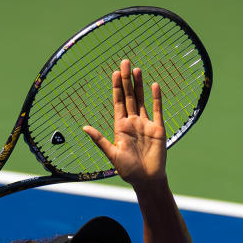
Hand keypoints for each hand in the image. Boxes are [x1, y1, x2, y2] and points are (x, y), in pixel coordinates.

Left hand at [83, 59, 166, 188]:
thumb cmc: (128, 170)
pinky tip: (154, 86)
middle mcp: (133, 122)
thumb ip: (100, 140)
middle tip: (125, 62)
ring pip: (141, 100)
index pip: (117, 102)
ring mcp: (146, 124)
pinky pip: (157, 110)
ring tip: (137, 69)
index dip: (116, 87)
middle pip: (129, 96)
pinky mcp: (158, 129)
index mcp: (120, 127)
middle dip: (126, 80)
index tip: (115, 73)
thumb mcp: (112, 154)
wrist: (147, 180)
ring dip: (139, 85)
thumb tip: (84, 127)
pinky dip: (156, 98)